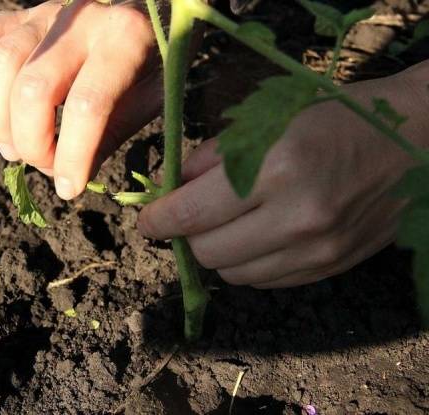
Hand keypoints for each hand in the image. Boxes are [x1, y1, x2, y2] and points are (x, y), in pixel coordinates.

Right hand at [0, 0, 160, 199]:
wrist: (153, 11)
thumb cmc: (154, 61)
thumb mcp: (149, 101)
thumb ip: (109, 135)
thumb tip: (65, 178)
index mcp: (125, 38)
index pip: (86, 106)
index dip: (72, 156)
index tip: (70, 189)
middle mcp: (81, 18)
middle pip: (32, 88)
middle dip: (31, 142)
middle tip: (43, 165)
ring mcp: (47, 11)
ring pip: (0, 63)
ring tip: (14, 149)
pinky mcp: (23, 12)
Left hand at [138, 64, 428, 288]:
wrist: (414, 141)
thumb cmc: (337, 118)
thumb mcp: (269, 118)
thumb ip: (213, 156)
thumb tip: (173, 188)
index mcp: (276, 169)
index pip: (192, 215)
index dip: (158, 221)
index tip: (147, 220)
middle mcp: (296, 218)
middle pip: (208, 253)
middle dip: (187, 236)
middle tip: (188, 216)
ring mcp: (316, 251)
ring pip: (233, 275)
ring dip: (218, 252)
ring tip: (226, 224)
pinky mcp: (329, 269)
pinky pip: (265, 281)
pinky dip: (248, 264)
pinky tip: (256, 237)